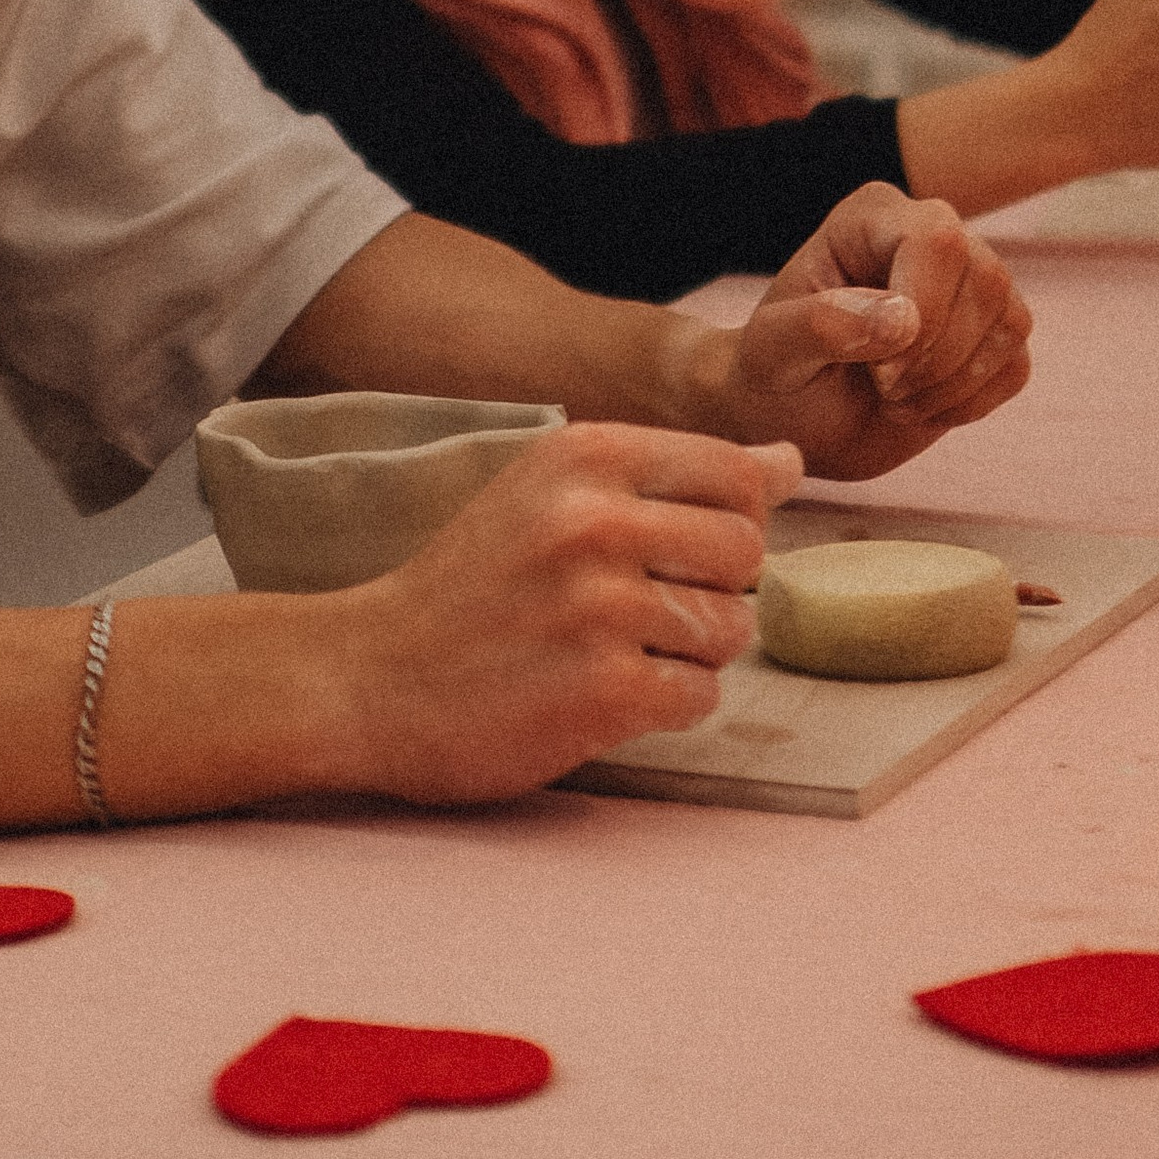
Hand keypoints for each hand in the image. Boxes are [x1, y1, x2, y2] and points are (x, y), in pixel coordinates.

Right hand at [330, 421, 804, 803]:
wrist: (369, 675)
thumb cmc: (473, 583)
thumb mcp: (552, 492)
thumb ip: (670, 473)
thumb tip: (790, 460)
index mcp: (585, 454)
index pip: (738, 475)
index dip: (731, 521)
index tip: (681, 549)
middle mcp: (594, 519)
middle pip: (748, 552)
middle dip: (714, 589)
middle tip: (644, 608)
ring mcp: (599, 607)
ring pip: (733, 628)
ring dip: (691, 652)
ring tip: (617, 650)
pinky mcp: (602, 690)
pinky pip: (701, 695)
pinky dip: (668, 703)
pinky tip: (607, 693)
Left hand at [708, 181, 1031, 479]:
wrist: (793, 414)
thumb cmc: (773, 371)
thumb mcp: (772, 351)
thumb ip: (821, 325)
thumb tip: (902, 320)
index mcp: (871, 217)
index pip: (937, 240)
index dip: (923, 310)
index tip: (877, 369)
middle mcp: (929, 234)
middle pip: (987, 279)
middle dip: (938, 356)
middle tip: (883, 389)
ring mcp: (967, 281)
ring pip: (1010, 320)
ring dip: (954, 383)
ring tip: (895, 400)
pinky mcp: (989, 333)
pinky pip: (1016, 364)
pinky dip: (972, 402)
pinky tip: (921, 408)